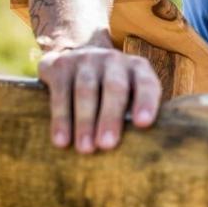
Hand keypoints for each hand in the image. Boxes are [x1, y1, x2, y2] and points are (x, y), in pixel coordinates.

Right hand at [37, 46, 161, 152]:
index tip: (143, 124)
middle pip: (114, 87)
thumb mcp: (130, 93)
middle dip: (110, 117)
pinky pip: (60, 92)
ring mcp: (86, 59)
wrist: (76, 56)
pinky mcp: (60, 65)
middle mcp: (114, 59)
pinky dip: (61, 118)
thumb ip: (137, 114)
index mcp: (138, 68)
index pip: (146, 83)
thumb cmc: (112, 89)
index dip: (146, 102)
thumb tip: (140, 150)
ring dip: (85, 122)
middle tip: (107, 145)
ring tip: (86, 148)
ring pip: (86, 90)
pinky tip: (61, 140)